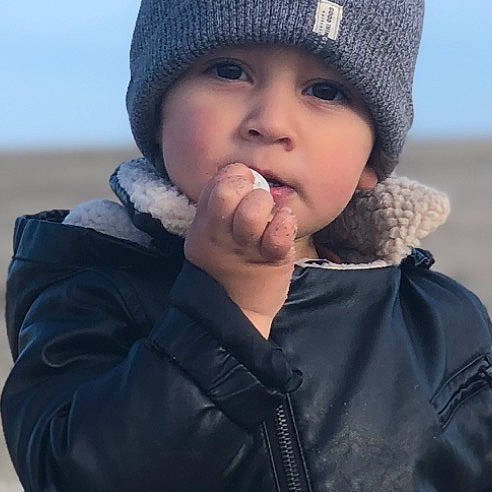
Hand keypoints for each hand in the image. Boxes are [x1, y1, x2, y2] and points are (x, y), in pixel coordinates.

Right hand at [183, 163, 296, 337]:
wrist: (236, 315)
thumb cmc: (225, 269)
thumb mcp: (208, 237)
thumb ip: (218, 207)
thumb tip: (243, 176)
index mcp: (205, 224)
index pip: (220, 181)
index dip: (236, 177)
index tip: (244, 191)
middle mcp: (222, 233)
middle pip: (231, 190)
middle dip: (249, 189)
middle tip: (256, 206)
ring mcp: (247, 246)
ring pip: (255, 207)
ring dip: (267, 206)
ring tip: (269, 219)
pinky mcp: (272, 259)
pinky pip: (280, 229)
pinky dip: (285, 222)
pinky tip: (283, 228)